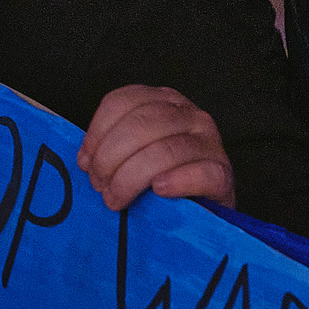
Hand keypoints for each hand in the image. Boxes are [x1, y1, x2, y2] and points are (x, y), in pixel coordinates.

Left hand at [79, 85, 235, 210]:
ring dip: (131, 177)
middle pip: (141, 125)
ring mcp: (210, 142)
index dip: (97, 132)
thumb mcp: (136, 153)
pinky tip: (158, 191)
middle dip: (110, 158)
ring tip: (116, 197)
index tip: (85, 162)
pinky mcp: (223, 172)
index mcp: (164, 101)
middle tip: (100, 185)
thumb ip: (111, 147)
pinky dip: (176, 182)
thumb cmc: (163, 177)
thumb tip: (85, 160)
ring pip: (164, 151)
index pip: (121, 102)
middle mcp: (190, 114)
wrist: (205, 207)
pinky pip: (200, 173)